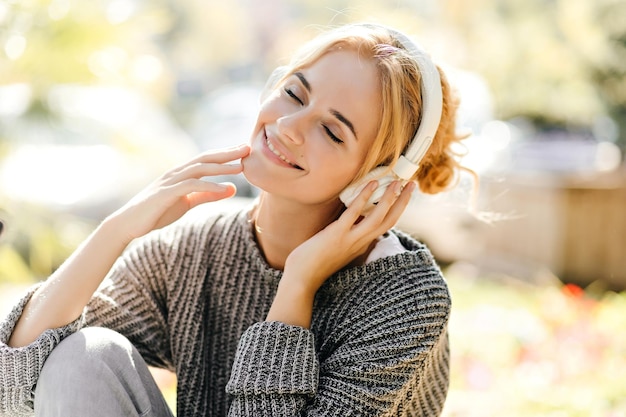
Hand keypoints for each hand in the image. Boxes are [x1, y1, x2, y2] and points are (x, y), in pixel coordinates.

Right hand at [109, 144, 249, 242]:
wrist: (128, 224)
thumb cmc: (156, 213)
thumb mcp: (187, 203)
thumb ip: (208, 195)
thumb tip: (231, 188)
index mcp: (181, 174)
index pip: (207, 159)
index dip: (225, 153)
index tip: (245, 150)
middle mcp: (176, 173)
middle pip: (205, 158)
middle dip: (227, 153)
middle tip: (247, 148)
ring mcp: (169, 182)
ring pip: (199, 169)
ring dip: (221, 167)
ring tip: (240, 167)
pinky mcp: (165, 194)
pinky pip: (190, 187)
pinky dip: (209, 186)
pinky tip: (224, 189)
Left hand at [286, 180, 414, 291]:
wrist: (302, 280)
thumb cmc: (314, 263)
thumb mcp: (337, 248)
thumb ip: (348, 234)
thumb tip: (353, 216)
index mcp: (362, 245)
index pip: (386, 225)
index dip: (397, 209)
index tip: (404, 194)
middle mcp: (361, 243)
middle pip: (390, 221)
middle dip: (403, 202)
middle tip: (412, 184)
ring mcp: (350, 239)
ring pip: (378, 217)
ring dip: (390, 198)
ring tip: (397, 181)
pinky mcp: (337, 234)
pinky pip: (354, 213)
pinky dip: (364, 198)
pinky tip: (371, 184)